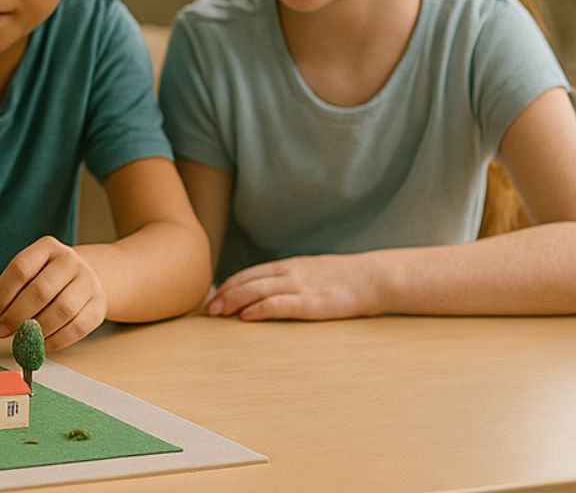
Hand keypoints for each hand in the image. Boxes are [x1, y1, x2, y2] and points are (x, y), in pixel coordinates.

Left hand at [0, 236, 107, 348]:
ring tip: (20, 339)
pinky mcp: (99, 305)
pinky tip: (41, 345)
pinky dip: (56, 340)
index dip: (1, 295)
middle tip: (0, 332)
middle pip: (40, 291)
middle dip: (15, 316)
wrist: (87, 276)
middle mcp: (69, 261)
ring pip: (61, 310)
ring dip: (36, 330)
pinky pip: (77, 327)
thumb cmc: (47, 276)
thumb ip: (11, 290)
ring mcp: (88, 282)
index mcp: (47, 247)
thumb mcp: (30, 271)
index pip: (20, 269)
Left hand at [206, 254, 378, 320]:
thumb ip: (292, 280)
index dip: (229, 284)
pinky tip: (245, 317)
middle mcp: (290, 273)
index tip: (213, 295)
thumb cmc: (345, 280)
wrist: (374, 278)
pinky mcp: (312, 303)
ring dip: (234, 302)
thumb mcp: (312, 273)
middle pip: (248, 281)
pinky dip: (259, 309)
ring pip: (258, 291)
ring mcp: (300, 287)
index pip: (250, 273)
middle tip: (208, 308)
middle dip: (225, 294)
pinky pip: (279, 304)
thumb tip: (272, 292)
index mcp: (290, 266)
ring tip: (219, 312)